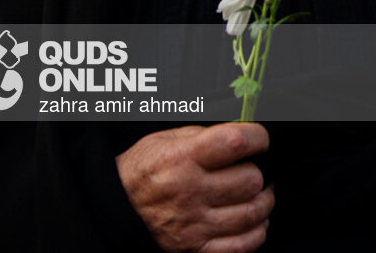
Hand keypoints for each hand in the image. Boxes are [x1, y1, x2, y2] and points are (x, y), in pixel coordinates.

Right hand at [116, 122, 272, 251]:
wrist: (112, 209)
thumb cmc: (142, 172)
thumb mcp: (165, 140)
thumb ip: (205, 135)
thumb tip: (241, 133)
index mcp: (184, 158)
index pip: (237, 143)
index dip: (258, 138)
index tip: (259, 141)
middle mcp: (190, 191)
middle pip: (251, 180)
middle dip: (259, 173)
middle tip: (254, 171)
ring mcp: (193, 224)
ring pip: (252, 213)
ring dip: (263, 202)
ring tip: (259, 195)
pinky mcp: (194, 249)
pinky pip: (241, 245)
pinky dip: (255, 233)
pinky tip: (253, 222)